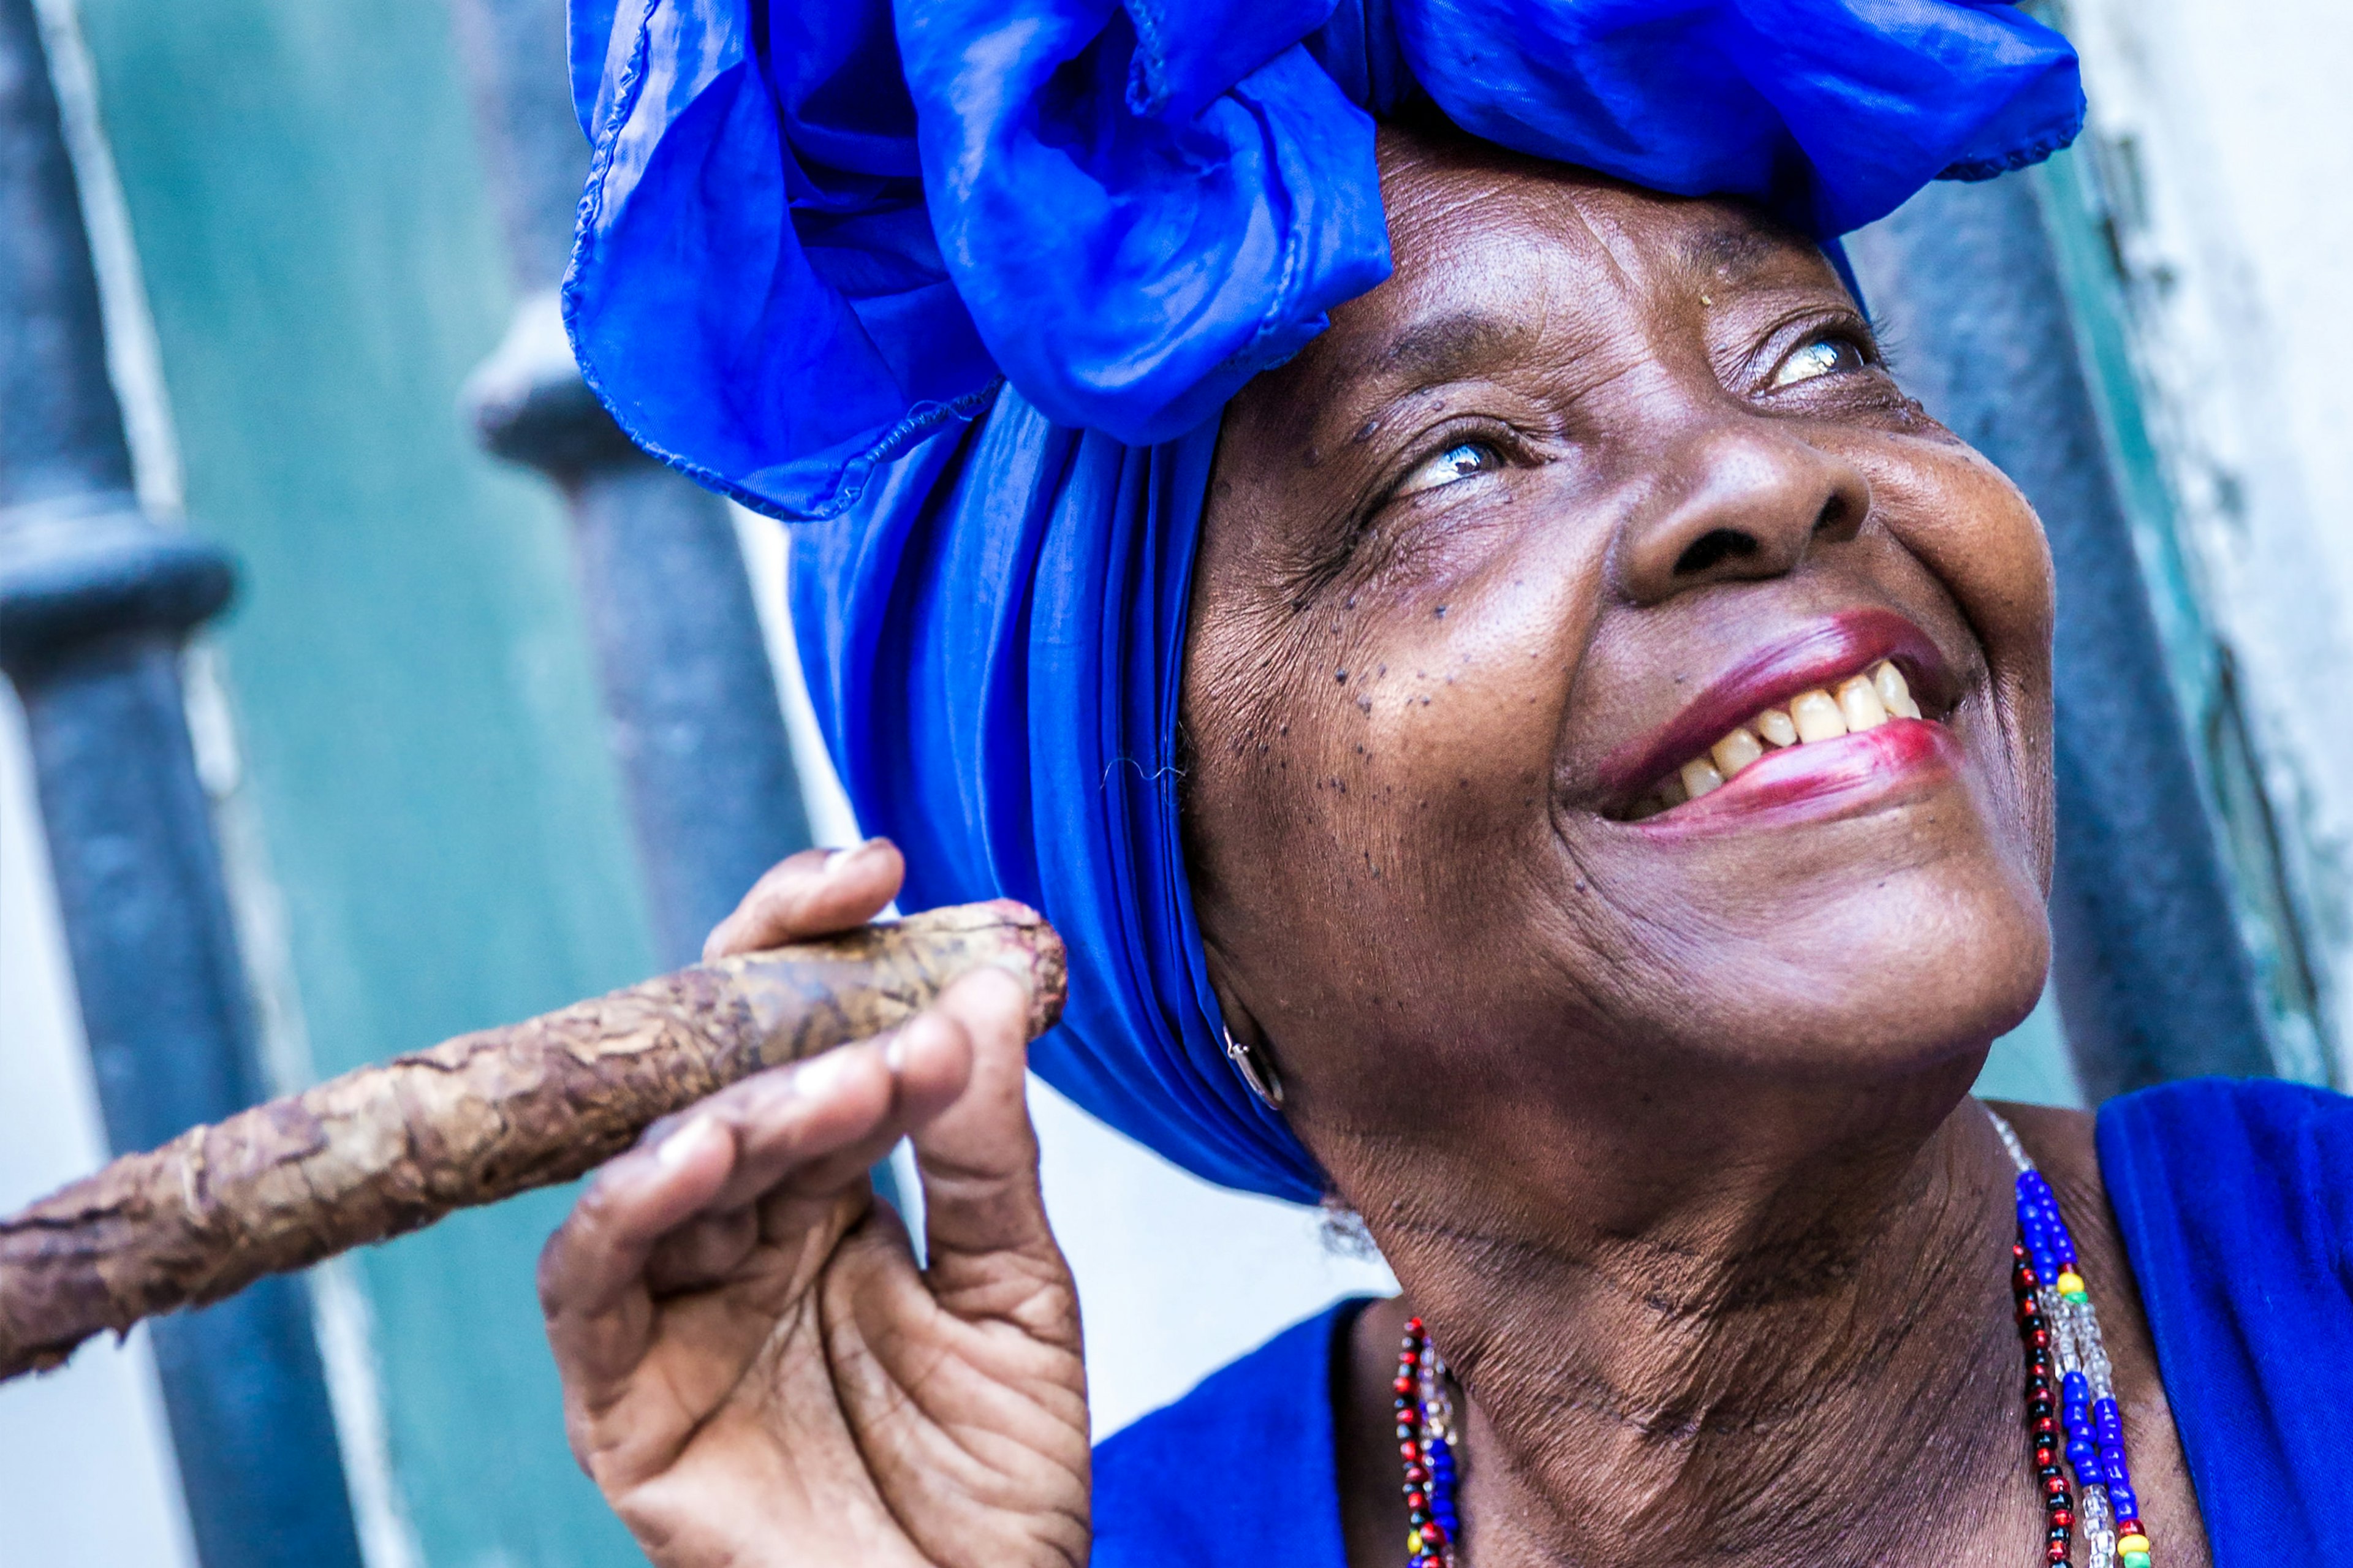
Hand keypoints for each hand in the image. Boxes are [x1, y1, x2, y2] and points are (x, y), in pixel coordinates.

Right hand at [539, 840, 1089, 1566]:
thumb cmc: (996, 1487)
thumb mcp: (1020, 1295)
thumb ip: (988, 1153)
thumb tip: (984, 994)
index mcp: (834, 1195)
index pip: (806, 1034)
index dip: (825, 945)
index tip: (884, 865)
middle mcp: (744, 1232)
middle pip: (723, 1072)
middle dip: (785, 1003)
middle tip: (864, 959)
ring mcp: (678, 1308)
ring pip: (663, 1161)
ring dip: (743, 1105)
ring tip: (835, 1085)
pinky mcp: (622, 1396)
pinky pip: (590, 1280)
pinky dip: (630, 1207)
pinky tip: (700, 1154)